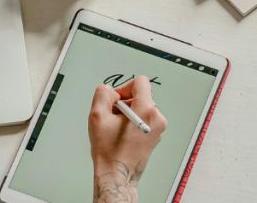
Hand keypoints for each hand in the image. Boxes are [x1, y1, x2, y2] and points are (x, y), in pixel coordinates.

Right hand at [88, 76, 166, 201]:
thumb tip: (110, 91)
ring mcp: (158, 128)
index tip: (116, 100)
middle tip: (113, 117)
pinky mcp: (156, 135)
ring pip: (141, 107)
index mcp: (146, 110)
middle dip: (124, 103)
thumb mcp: (97, 115)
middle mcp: (157, 118)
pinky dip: (133, 122)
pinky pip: (144, 119)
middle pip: (140, 95)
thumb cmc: (109, 150)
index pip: (140, 82)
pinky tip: (123, 134)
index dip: (124, 87)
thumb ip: (102, 94)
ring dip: (128, 113)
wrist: (117, 174)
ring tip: (117, 128)